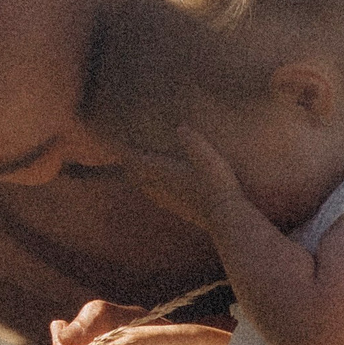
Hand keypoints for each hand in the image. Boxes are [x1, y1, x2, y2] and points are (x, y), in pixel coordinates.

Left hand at [119, 125, 243, 232]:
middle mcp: (163, 188)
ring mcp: (169, 201)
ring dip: (139, 179)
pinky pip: (158, 199)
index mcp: (166, 172)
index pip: (138, 161)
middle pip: (138, 176)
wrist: (225, 217)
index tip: (118, 145)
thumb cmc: (216, 185)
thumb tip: (181, 127)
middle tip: (125, 156)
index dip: (127, 153)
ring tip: (137, 172)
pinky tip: (157, 192)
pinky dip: (151, 191)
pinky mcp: (178, 210)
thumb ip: (193, 141)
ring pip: (146, 189)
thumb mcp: (208, 157)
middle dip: (130, 166)